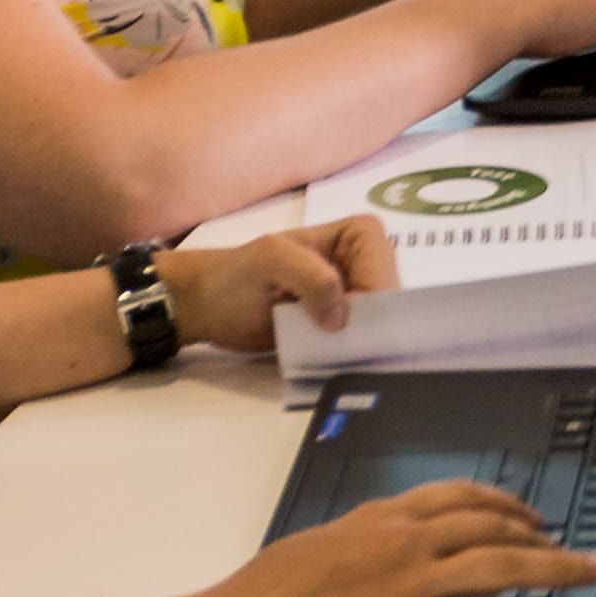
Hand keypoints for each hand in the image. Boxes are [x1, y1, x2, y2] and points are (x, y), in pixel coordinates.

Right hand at [146, 484, 595, 596]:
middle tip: (577, 544)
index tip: (530, 513)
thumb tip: (377, 546)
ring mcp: (409, 585)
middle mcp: (404, 541)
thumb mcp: (316, 545)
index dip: (504, 504)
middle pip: (494, 528)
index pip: (459, 497)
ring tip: (588, 574)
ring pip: (502, 566)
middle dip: (544, 535)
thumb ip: (359, 541)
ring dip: (555, 569)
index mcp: (380, 517)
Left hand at [154, 219, 398, 355]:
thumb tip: (343, 318)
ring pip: (379, 320)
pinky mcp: (337, 328)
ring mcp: (350, 297)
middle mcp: (360, 264)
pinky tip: (339, 361)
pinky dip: (353, 353)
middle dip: (374, 319)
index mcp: (353, 235)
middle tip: (350, 342)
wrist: (205, 307)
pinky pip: (360, 341)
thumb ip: (312, 277)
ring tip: (342, 353)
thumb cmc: (234, 276)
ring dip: (365, 340)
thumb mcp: (270, 261)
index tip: (350, 318)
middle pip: (389, 293)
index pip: (383, 261)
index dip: (374, 290)